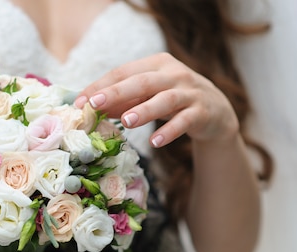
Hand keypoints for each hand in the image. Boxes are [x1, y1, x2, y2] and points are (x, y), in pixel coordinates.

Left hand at [74, 52, 238, 147]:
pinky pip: (184, 121)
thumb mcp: (148, 97)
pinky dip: (170, 131)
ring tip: (126, 122)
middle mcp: (174, 74)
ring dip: (144, 110)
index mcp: (156, 64)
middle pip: (142, 81)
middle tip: (96, 103)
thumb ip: (123, 101)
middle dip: (117, 92)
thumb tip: (89, 108)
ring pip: (165, 99)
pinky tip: (155, 142)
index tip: (80, 101)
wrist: (215, 111)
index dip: (101, 86)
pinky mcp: (202, 112)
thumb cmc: (173, 101)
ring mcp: (190, 92)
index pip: (124, 72)